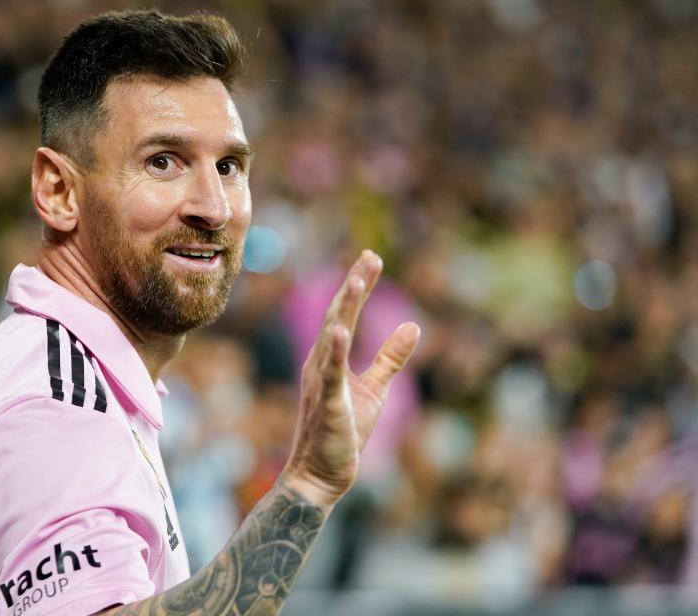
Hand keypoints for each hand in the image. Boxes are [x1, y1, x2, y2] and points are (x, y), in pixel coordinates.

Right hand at [282, 250, 420, 507]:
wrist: (320, 475)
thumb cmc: (344, 433)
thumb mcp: (375, 390)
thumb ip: (390, 358)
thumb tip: (413, 325)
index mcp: (330, 359)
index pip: (345, 314)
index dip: (359, 285)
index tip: (372, 258)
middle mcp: (320, 363)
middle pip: (338, 316)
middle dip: (355, 286)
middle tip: (371, 256)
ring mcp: (321, 382)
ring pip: (332, 338)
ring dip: (344, 309)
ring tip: (357, 281)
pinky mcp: (327, 404)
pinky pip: (331, 374)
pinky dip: (335, 351)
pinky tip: (341, 331)